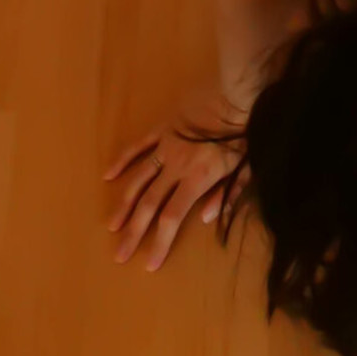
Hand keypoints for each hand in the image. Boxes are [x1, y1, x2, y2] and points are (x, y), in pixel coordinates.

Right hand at [103, 77, 253, 270]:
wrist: (239, 92)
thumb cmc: (248, 132)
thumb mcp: (246, 168)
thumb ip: (227, 195)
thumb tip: (206, 219)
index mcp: (197, 178)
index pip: (172, 217)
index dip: (160, 241)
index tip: (149, 263)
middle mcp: (176, 166)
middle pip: (150, 204)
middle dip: (134, 231)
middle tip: (119, 254)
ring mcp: (166, 145)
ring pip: (139, 178)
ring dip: (124, 203)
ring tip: (112, 225)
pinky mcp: (163, 127)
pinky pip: (138, 146)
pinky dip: (123, 160)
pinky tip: (109, 176)